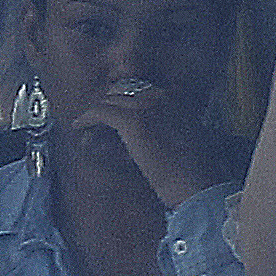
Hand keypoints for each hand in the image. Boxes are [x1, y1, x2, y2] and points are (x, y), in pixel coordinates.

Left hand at [56, 76, 236, 208]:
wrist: (198, 184)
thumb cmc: (193, 173)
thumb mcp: (183, 141)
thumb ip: (166, 129)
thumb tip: (143, 135)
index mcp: (176, 99)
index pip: (141, 91)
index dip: (123, 102)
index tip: (112, 114)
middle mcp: (162, 97)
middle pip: (123, 92)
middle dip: (108, 104)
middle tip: (95, 118)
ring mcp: (148, 107)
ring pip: (110, 100)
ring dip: (96, 112)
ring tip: (84, 123)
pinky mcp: (133, 122)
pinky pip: (101, 112)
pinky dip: (87, 118)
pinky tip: (78, 125)